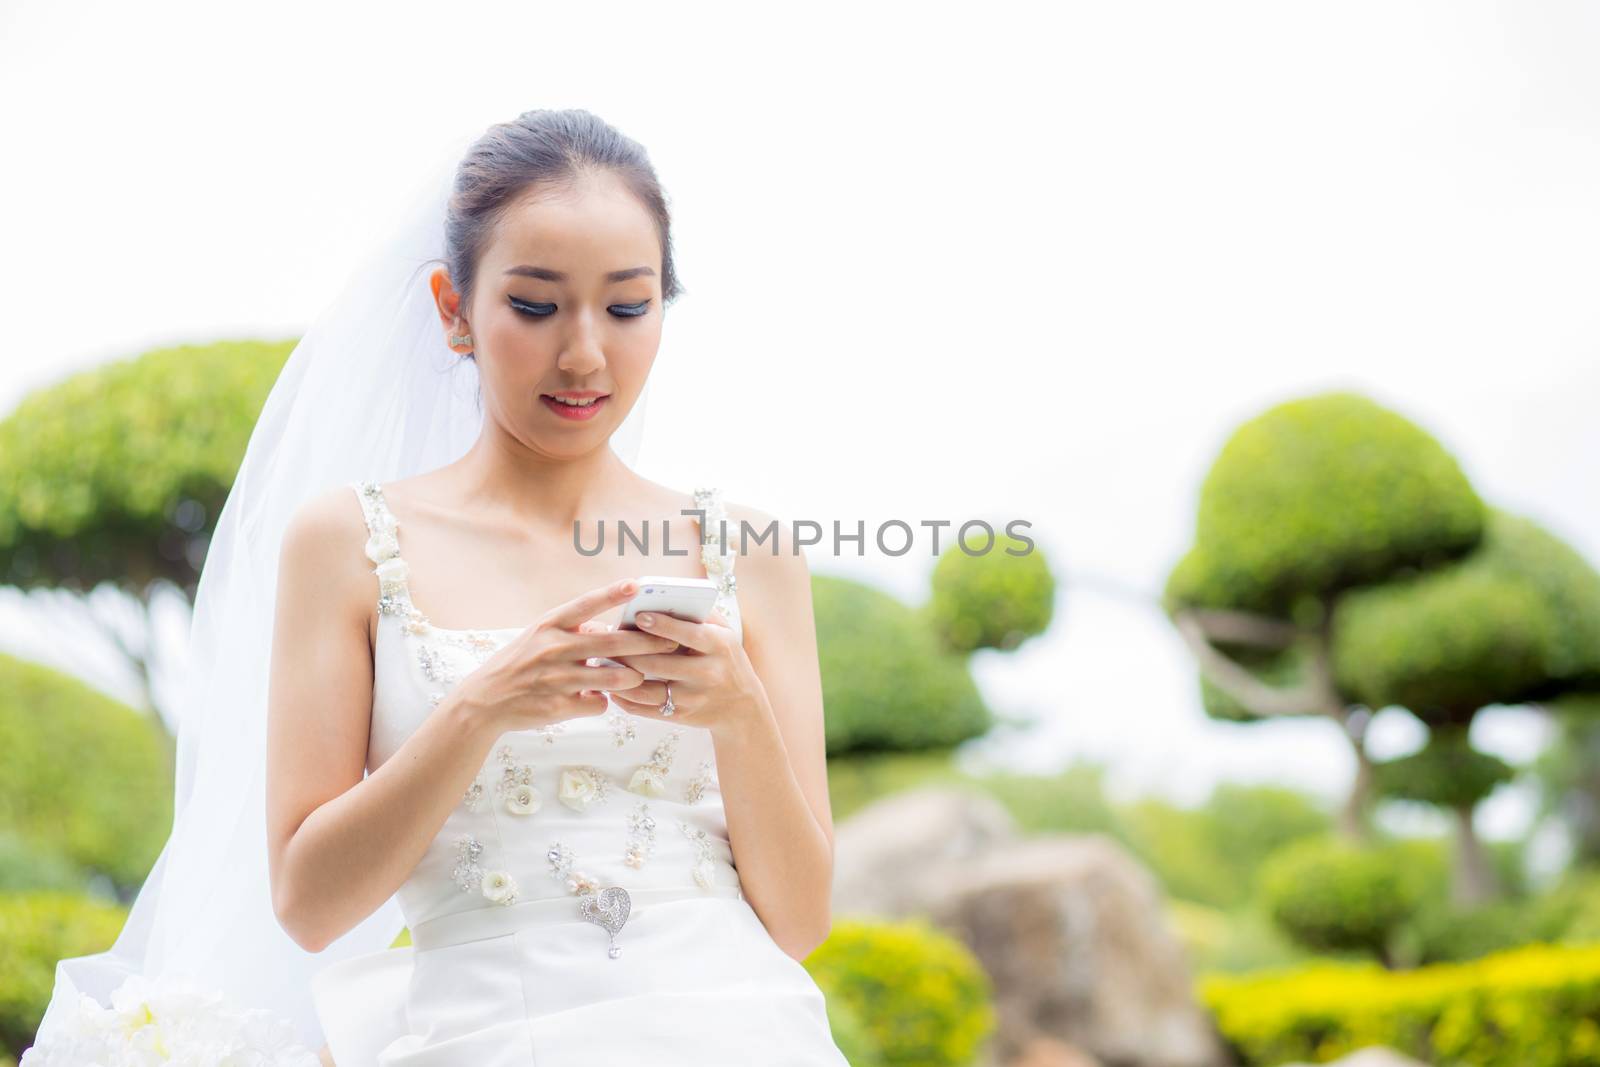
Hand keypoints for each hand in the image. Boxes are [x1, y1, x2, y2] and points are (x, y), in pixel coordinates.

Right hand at [455, 578, 679, 731]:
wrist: (485, 701)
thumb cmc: (519, 664)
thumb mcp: (540, 637)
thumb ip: (573, 631)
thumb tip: (607, 630)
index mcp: (549, 625)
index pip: (586, 605)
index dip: (612, 594)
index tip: (637, 584)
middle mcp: (553, 648)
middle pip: (611, 644)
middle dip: (646, 643)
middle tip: (671, 641)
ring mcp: (557, 678)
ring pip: (612, 678)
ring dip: (631, 678)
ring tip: (639, 676)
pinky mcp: (559, 705)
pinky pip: (597, 703)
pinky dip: (601, 702)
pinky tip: (595, 699)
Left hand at [605, 606, 766, 737]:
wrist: (741, 706)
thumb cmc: (726, 659)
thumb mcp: (725, 633)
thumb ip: (701, 615)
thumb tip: (666, 599)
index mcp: (719, 646)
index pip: (689, 634)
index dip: (663, 625)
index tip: (639, 616)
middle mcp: (707, 673)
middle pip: (659, 663)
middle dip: (629, 652)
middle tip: (606, 640)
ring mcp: (693, 698)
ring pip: (647, 689)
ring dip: (620, 676)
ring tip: (603, 663)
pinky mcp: (681, 716)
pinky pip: (646, 709)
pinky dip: (625, 700)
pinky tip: (612, 688)